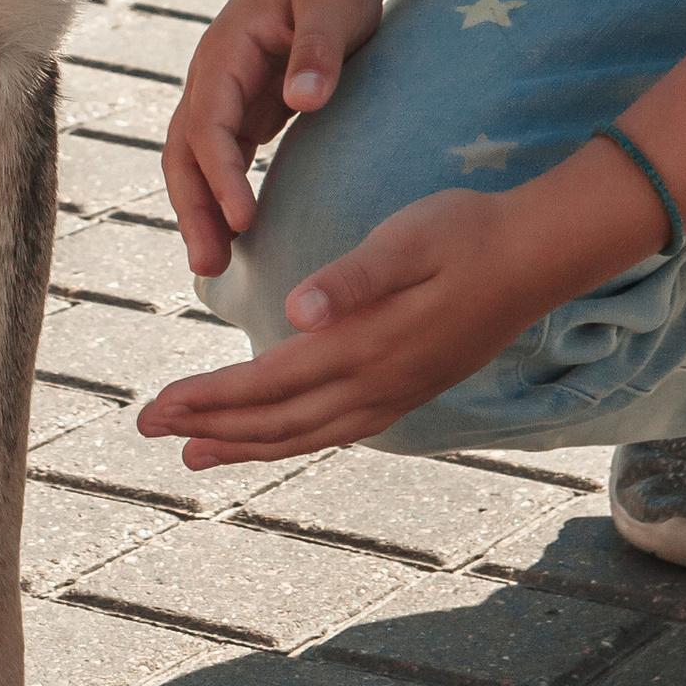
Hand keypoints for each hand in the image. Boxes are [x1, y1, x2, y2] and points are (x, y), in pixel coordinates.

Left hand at [140, 184, 563, 462]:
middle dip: (209, 426)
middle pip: (276, 421)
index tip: (155, 408)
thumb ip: (354, 278)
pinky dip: (292, 439)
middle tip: (147, 430)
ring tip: (196, 452)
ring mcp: (395, 394)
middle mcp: (376, 385)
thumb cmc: (467, 233)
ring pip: (305, 434)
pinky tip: (277, 436)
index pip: (267, 383)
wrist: (538, 256)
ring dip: (246, 444)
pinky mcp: (410, 390)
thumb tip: (298, 311)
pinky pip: (336, 430)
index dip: (207, 398)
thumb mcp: (408, 238)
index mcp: (364, 347)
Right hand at [163, 0, 393, 278]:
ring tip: (213, 267)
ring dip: (200, 211)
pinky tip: (236, 235)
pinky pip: (224, 160)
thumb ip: (318, 50)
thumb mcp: (334, 2)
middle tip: (210, 266)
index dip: (221, 174)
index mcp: (227, 48)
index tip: (243, 220)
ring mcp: (228, 93)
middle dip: (192, 208)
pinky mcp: (250, 107)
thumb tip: (302, 101)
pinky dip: (222, 197)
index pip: (209, 122)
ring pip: (196, 161)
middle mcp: (215, 75)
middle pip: (184, 150)